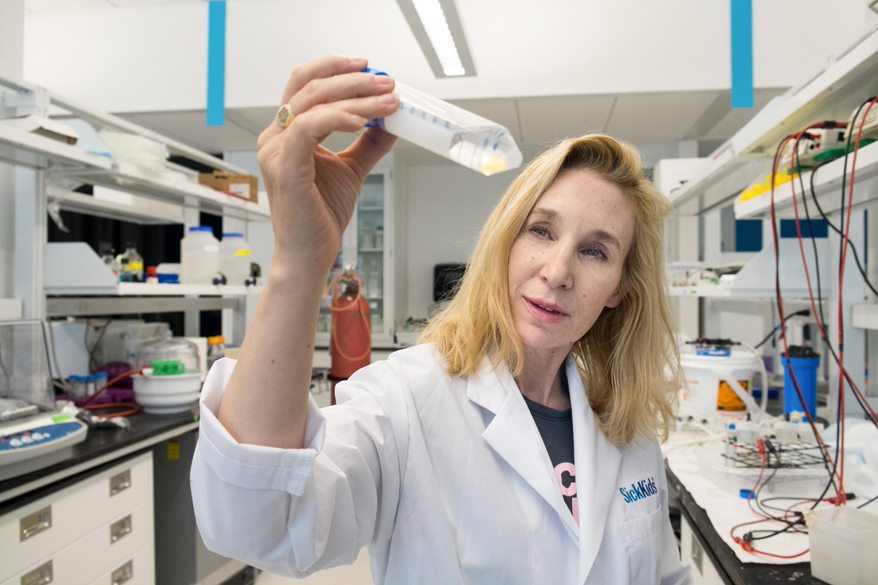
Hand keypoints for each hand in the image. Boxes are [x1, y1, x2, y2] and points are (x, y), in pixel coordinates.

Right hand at [257, 55, 398, 271]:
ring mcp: (276, 151)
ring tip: (387, 101)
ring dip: (355, 97)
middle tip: (387, 83)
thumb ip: (368, 142)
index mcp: (286, 132)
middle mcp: (275, 137)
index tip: (369, 68)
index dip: (335, 68)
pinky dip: (339, 117)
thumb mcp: (352, 168)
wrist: (309, 253)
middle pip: (311, 86)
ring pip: (314, 103)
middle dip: (354, 80)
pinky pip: (309, 127)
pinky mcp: (285, 167)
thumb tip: (392, 120)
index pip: (306, 84)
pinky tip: (363, 120)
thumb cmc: (320, 215)